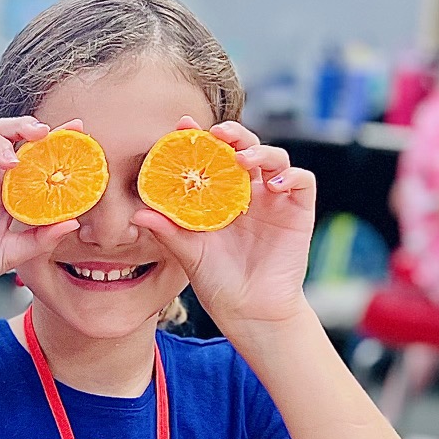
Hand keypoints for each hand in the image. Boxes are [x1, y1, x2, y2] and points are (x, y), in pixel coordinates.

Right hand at [0, 119, 80, 306]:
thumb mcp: (14, 253)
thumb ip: (42, 238)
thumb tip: (74, 223)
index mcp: (7, 188)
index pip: (32, 153)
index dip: (53, 138)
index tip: (76, 129)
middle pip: (6, 134)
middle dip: (24, 126)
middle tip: (42, 133)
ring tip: (11, 160)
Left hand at [134, 119, 315, 328]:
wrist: (248, 311)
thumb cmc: (217, 281)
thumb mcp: (188, 253)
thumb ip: (167, 231)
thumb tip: (137, 215)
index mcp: (219, 195)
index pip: (211, 157)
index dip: (198, 138)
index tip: (181, 126)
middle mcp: (247, 191)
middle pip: (244, 148)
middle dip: (232, 134)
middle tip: (216, 134)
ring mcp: (274, 199)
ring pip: (274, 157)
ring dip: (260, 151)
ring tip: (242, 160)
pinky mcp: (298, 211)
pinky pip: (301, 181)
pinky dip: (290, 176)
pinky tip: (273, 185)